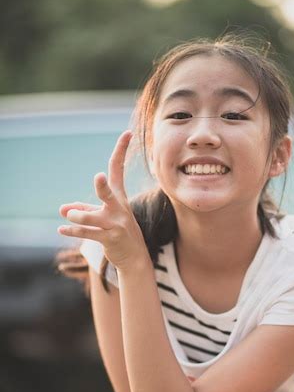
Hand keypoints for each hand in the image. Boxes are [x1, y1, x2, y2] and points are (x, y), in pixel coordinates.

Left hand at [58, 131, 145, 269]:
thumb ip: (83, 211)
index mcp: (118, 197)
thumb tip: (62, 208)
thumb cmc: (118, 232)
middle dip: (102, 187)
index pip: (118, 170)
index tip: (126, 133)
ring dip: (79, 217)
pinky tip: (61, 229)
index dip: (122, 151)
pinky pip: (88, 234)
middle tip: (98, 178)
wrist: (135, 258)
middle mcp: (119, 209)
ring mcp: (116, 225)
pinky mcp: (111, 239)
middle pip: (108, 194)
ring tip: (69, 215)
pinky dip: (73, 231)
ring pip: (92, 218)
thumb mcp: (102, 218)